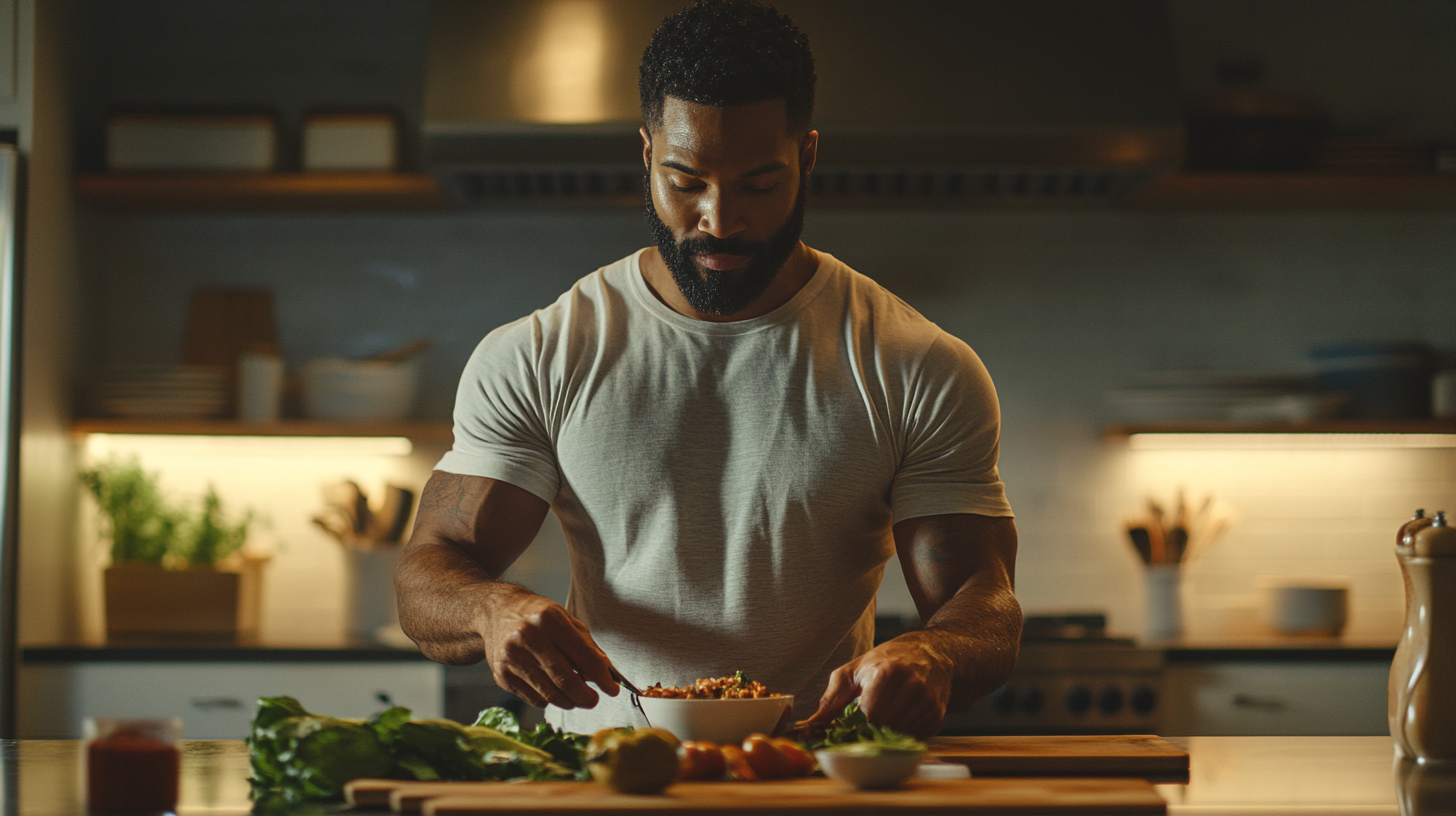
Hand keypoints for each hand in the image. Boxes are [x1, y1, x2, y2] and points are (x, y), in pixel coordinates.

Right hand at [479, 586, 619, 708]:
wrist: (495, 612)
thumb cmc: (537, 616)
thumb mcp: (565, 619)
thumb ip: (586, 645)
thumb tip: (605, 672)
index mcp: (549, 619)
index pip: (584, 657)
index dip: (602, 678)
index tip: (612, 689)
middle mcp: (528, 637)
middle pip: (566, 680)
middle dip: (586, 696)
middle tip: (593, 700)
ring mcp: (512, 657)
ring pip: (549, 694)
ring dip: (568, 701)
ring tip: (575, 698)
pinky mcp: (501, 674)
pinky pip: (533, 698)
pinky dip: (548, 700)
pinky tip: (551, 690)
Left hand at [805, 635, 953, 739]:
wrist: (929, 652)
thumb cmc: (885, 660)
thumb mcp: (853, 672)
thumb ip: (830, 700)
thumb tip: (810, 727)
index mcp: (887, 673)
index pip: (870, 717)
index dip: (857, 728)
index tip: (848, 730)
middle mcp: (912, 687)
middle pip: (884, 729)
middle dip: (869, 734)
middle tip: (861, 728)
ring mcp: (928, 702)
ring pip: (899, 737)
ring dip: (886, 735)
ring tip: (881, 719)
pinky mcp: (938, 715)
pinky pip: (914, 738)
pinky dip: (902, 735)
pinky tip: (898, 719)